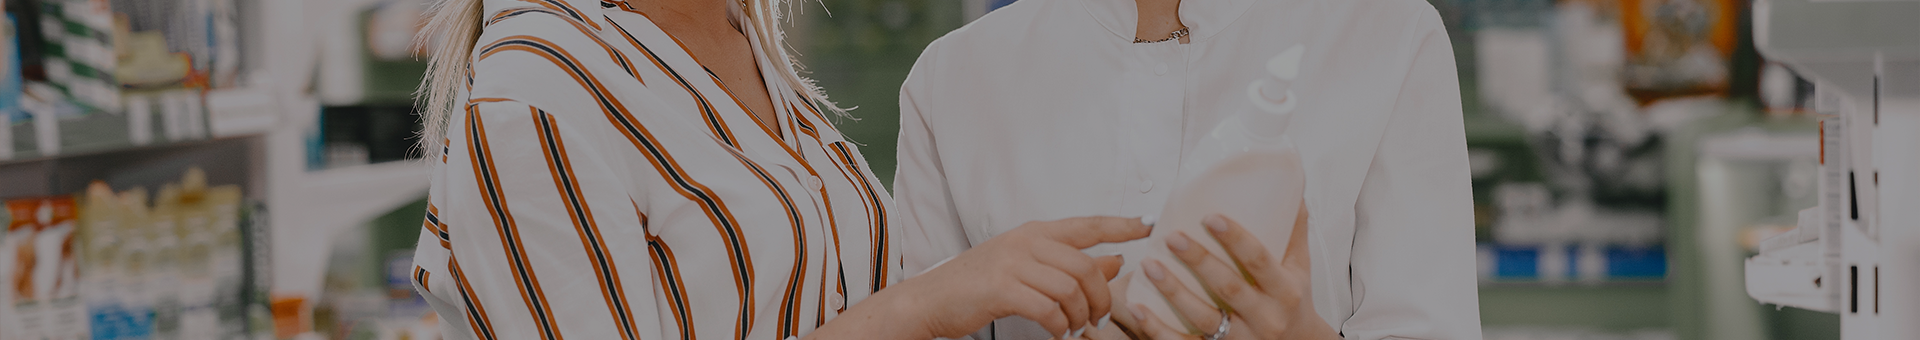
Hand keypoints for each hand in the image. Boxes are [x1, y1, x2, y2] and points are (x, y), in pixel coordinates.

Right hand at [809, 216, 1152, 339]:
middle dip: (1102, 297)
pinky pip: (1048, 308)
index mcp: (1034, 232)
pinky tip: (1056, 331)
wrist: (931, 299)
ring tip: (1075, 328)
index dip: (1121, 225)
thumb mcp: (1028, 267)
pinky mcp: (1001, 289)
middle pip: (1086, 265)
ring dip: (1081, 316)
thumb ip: (1071, 264)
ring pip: (1071, 289)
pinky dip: (1059, 325)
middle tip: (1100, 318)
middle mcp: (1026, 242)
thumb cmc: (979, 284)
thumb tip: (1117, 261)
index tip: (1148, 227)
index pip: (1087, 225)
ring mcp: (1012, 264)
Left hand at [1130, 205, 1336, 339]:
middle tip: (1172, 237)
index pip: (1259, 260)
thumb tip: (1290, 188)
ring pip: (1204, 317)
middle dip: (1199, 262)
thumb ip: (1292, 231)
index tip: (1210, 217)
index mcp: (1284, 290)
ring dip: (1173, 292)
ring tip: (1149, 266)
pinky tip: (1138, 309)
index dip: (1235, 238)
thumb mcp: (1300, 268)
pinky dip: (1158, 329)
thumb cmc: (1293, 303)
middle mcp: (1265, 316)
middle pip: (1228, 288)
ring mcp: (1242, 339)